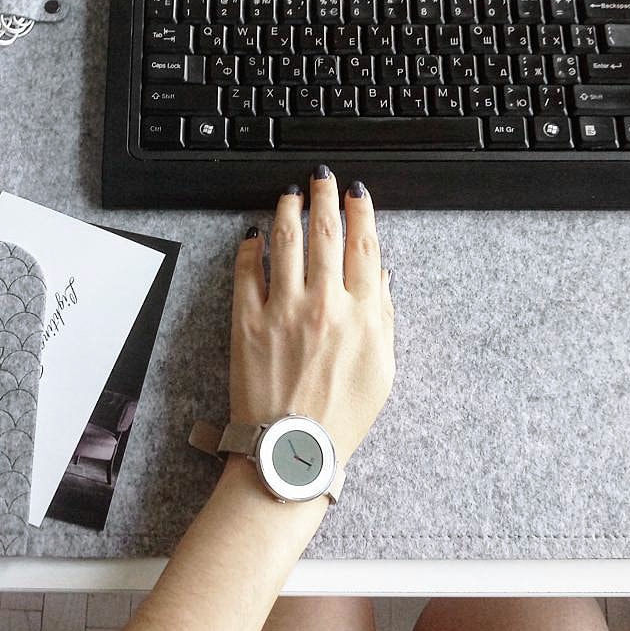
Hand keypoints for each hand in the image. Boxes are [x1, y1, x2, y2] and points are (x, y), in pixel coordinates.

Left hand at [229, 167, 394, 465]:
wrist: (293, 451)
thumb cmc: (341, 418)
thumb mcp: (382, 370)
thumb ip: (382, 317)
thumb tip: (378, 277)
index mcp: (363, 315)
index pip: (364, 245)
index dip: (361, 211)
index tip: (356, 193)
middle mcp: (324, 305)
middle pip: (326, 233)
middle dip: (324, 198)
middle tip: (320, 179)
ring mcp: (283, 311)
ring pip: (286, 242)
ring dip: (288, 211)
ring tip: (289, 195)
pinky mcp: (247, 322)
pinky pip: (247, 271)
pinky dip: (250, 247)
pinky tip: (253, 233)